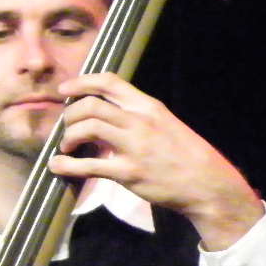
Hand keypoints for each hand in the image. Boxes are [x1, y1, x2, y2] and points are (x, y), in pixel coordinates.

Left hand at [49, 73, 264, 250]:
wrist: (207, 183)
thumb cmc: (184, 154)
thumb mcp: (164, 123)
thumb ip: (137, 116)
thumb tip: (106, 115)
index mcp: (148, 106)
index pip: (109, 82)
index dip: (81, 82)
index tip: (64, 90)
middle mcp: (140, 121)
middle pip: (90, 105)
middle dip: (70, 115)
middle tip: (66, 127)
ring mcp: (134, 146)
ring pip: (87, 128)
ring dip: (69, 136)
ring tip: (67, 146)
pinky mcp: (128, 173)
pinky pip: (89, 165)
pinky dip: (67, 164)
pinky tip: (58, 165)